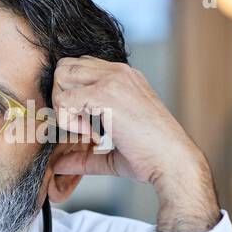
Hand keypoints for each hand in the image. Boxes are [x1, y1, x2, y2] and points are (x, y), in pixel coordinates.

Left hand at [50, 56, 219, 231]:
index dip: (71, 95)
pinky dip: (67, 121)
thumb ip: (83, 153)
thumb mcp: (112, 150)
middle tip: (79, 125)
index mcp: (123, 78)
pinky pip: (63, 100)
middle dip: (61, 97)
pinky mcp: (105, 94)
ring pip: (61, 77)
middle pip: (65, 67)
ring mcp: (113, 79)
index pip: (79, 68)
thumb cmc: (149, 157)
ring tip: (87, 129)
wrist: (172, 162)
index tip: (85, 123)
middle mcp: (118, 72)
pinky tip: (90, 133)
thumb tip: (58, 164)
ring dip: (64, 106)